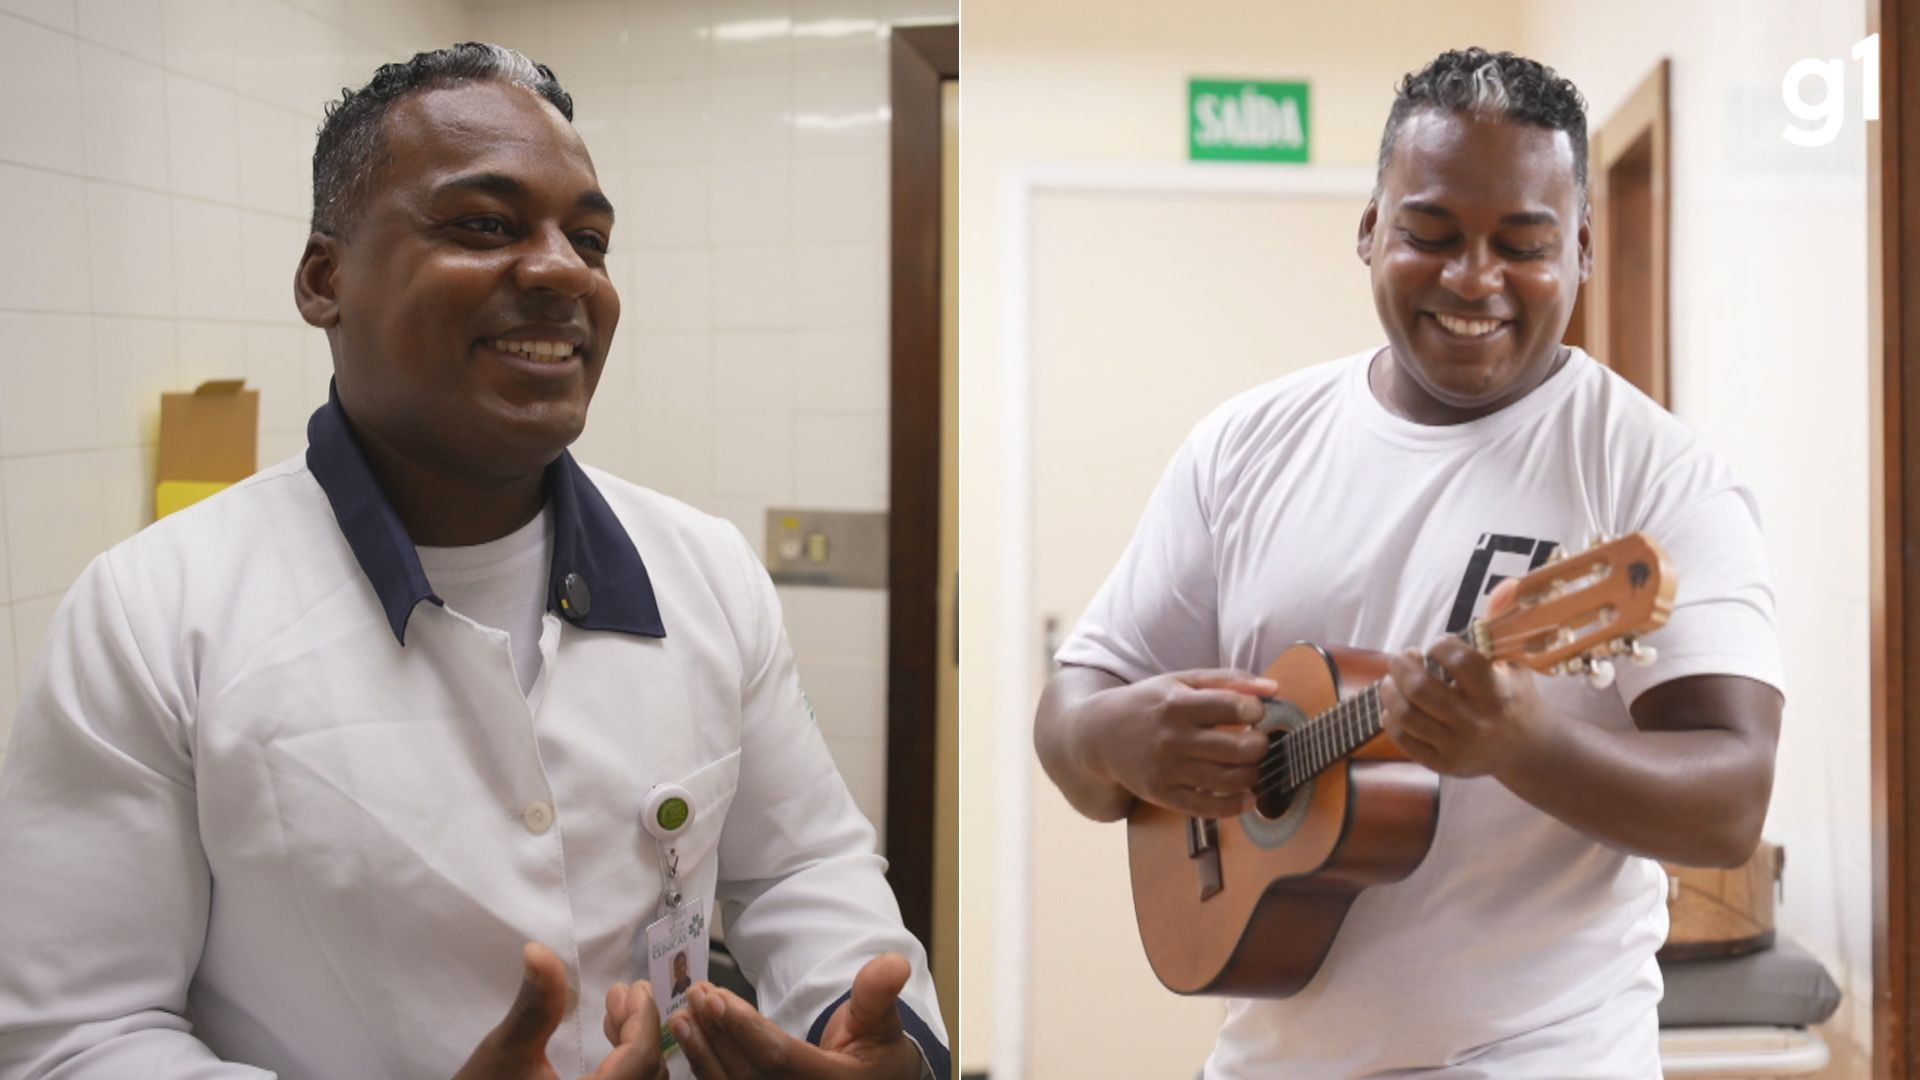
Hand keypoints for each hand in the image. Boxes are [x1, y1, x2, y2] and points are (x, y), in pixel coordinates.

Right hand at [454, 942, 667, 1079]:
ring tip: (613, 1015)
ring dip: (637, 1049)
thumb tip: (539, 950)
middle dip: (642, 1031)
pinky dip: (629, 1069)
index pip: (640, 1060)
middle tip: (623, 995)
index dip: (643, 1020)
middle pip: (651, 1075)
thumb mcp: (505, 1051)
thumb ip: (535, 1004)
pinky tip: (610, 1047)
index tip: (634, 987)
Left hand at [668, 953, 925, 1078]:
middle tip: (696, 994)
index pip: (779, 1058)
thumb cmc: (877, 1055)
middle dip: (718, 1033)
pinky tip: (688, 1035)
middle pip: (746, 1072)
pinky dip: (704, 1064)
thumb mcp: (884, 1022)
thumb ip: (878, 995)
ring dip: (702, 1049)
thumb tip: (893, 963)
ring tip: (684, 1012)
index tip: (717, 997)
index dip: (746, 1029)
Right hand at [1074, 669, 1276, 815]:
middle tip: (1259, 742)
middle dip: (1261, 746)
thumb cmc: (1148, 703)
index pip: (1233, 706)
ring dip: (1253, 775)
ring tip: (1251, 765)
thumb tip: (1274, 689)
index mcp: (1176, 703)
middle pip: (1238, 748)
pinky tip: (1247, 796)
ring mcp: (1166, 769)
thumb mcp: (1181, 681)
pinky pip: (1207, 807)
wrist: (1098, 735)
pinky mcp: (1162, 794)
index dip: (1255, 710)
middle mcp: (1171, 738)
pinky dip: (1236, 805)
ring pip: (1228, 780)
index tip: (1255, 712)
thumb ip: (1228, 680)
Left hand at [1379, 581, 1548, 779]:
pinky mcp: (1444, 764)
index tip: (1438, 645)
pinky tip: (1396, 706)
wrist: (1527, 749)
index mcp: (1497, 692)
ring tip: (1392, 680)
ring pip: (1405, 714)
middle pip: (1419, 688)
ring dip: (1389, 690)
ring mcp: (1458, 746)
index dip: (1439, 645)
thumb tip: (1507, 584)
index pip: (1457, 660)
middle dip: (1401, 665)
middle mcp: (1477, 722)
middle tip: (1402, 657)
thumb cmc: (1515, 695)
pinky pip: (1403, 739)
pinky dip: (1391, 718)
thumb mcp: (1515, 661)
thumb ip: (1503, 623)